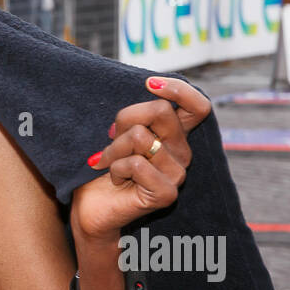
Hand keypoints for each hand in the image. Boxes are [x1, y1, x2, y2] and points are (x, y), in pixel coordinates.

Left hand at [72, 77, 212, 243]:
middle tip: (111, 137)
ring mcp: (177, 174)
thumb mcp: (120, 132)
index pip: (198, 106)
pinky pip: (136, 163)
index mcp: (174, 135)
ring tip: (108, 163)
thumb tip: (149, 85)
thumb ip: (138, 114)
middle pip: (160, 111)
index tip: (149, 83)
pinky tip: (116, 180)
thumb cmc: (104, 166)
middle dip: (125, 118)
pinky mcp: (167, 193)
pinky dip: (115, 168)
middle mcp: (182, 152)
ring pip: (140, 136)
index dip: (179, 89)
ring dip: (113, 148)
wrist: (91, 206)